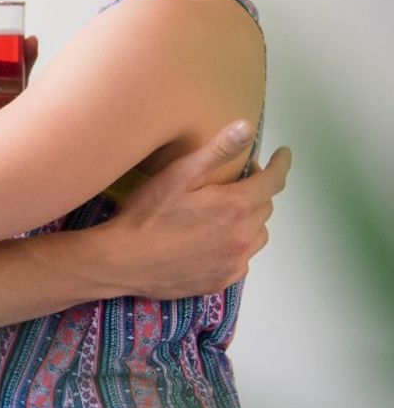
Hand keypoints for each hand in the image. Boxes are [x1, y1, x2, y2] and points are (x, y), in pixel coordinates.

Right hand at [98, 121, 288, 299]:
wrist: (124, 262)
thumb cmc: (147, 214)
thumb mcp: (178, 175)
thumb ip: (216, 151)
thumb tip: (246, 127)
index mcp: (236, 206)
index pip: (273, 181)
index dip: (281, 164)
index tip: (282, 154)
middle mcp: (244, 235)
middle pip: (265, 207)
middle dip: (256, 191)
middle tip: (233, 182)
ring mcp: (235, 261)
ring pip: (257, 234)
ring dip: (249, 219)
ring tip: (224, 213)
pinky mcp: (224, 279)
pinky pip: (243, 258)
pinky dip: (236, 245)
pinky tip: (212, 241)